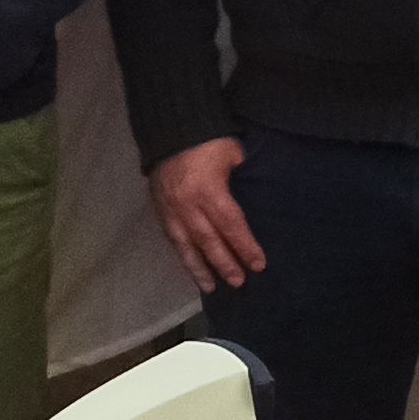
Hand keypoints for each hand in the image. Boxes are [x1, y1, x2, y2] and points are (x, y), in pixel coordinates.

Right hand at [150, 137, 263, 290]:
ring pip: (185, 246)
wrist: (170, 131)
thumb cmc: (208, 141)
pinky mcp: (160, 211)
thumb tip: (252, 198)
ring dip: (199, 269)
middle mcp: (187, 205)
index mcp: (208, 191)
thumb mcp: (233, 154)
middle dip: (224, 264)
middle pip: (208, 241)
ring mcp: (171, 210)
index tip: (259, 265)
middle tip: (239, 282)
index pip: (231, 225)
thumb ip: (242, 178)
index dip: (245, 247)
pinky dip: (183, 256)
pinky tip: (192, 268)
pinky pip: (172, 239)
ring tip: (211, 288)